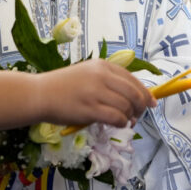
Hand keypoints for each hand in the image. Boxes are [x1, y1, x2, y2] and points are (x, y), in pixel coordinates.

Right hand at [37, 59, 155, 127]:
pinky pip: (116, 117)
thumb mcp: (86, 74)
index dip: (146, 93)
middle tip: (138, 116)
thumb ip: (107, 81)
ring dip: (130, 117)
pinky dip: (121, 123)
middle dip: (141, 107)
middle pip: (135, 93)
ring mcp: (96, 92)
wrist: (39, 94)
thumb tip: (133, 97)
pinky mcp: (90, 109)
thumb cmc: (61, 87)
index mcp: (102, 65)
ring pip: (127, 106)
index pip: (133, 79)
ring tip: (126, 122)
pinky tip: (118, 124)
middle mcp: (101, 76)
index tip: (151, 103)